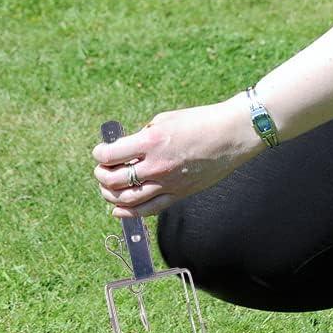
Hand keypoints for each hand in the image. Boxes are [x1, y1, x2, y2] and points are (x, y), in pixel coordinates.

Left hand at [92, 94, 262, 217]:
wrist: (233, 134)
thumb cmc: (200, 122)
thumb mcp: (164, 120)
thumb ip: (141, 136)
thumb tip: (123, 150)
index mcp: (151, 141)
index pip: (110, 156)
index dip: (99, 154)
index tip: (100, 152)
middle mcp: (157, 166)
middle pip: (114, 181)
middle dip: (101, 176)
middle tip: (101, 170)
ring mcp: (168, 183)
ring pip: (127, 200)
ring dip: (111, 195)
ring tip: (108, 188)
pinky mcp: (179, 194)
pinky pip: (149, 210)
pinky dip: (129, 213)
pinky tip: (118, 210)